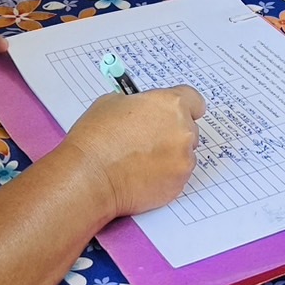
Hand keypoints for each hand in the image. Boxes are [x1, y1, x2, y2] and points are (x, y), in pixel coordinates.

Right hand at [64, 85, 203, 216]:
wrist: (90, 175)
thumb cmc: (97, 137)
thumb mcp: (113, 102)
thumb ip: (140, 104)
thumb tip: (144, 111)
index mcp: (170, 104)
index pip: (194, 101)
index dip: (182, 107)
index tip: (175, 114)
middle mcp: (183, 131)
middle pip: (189, 129)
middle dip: (172, 133)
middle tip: (148, 140)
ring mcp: (183, 160)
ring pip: (184, 155)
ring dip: (169, 156)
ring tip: (140, 160)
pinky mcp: (178, 184)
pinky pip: (177, 176)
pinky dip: (164, 175)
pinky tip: (141, 174)